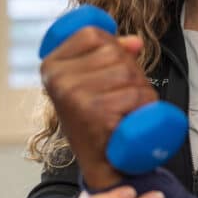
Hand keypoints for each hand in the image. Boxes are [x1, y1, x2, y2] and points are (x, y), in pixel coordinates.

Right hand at [41, 30, 157, 187]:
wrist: (102, 163)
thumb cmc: (97, 118)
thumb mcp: (91, 81)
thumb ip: (110, 54)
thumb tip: (135, 42)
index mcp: (51, 66)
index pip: (92, 33)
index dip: (112, 45)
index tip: (109, 69)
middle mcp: (58, 80)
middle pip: (115, 53)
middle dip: (131, 72)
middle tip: (121, 96)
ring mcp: (75, 97)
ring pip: (130, 74)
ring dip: (141, 90)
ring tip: (126, 109)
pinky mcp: (97, 114)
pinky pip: (138, 95)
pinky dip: (145, 106)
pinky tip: (131, 119)